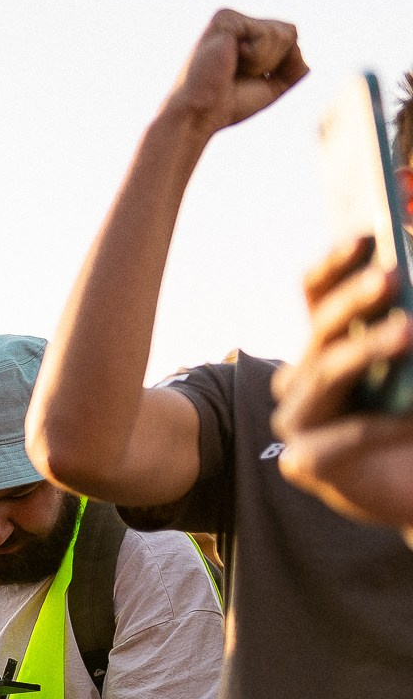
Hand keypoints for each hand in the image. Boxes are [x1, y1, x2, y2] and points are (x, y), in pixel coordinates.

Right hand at [163, 9, 306, 137]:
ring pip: (282, 33)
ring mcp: (230, 17)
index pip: (288, 36)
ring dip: (264, 61)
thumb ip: (293, 68)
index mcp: (244, 34)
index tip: (247, 79)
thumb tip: (303, 54)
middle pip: (290, 32)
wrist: (200, 115)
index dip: (279, 64)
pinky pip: (267, 33)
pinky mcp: (225, 19)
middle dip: (274, 61)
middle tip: (239, 74)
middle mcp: (236, 21)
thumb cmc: (229, 105)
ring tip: (232, 69)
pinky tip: (230, 61)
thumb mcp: (271, 86)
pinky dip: (256, 56)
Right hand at [270, 235, 412, 528]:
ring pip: (323, 376)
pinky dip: (372, 428)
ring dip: (366, 350)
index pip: (314, 293)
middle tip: (392, 275)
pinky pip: (334, 441)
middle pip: (319, 329)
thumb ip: (411, 327)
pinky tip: (406, 420)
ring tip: (408, 331)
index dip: (335, 264)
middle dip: (355, 300)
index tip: (367, 235)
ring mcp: (297, 420)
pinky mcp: (303, 463)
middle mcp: (302, 377)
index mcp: (327, 343)